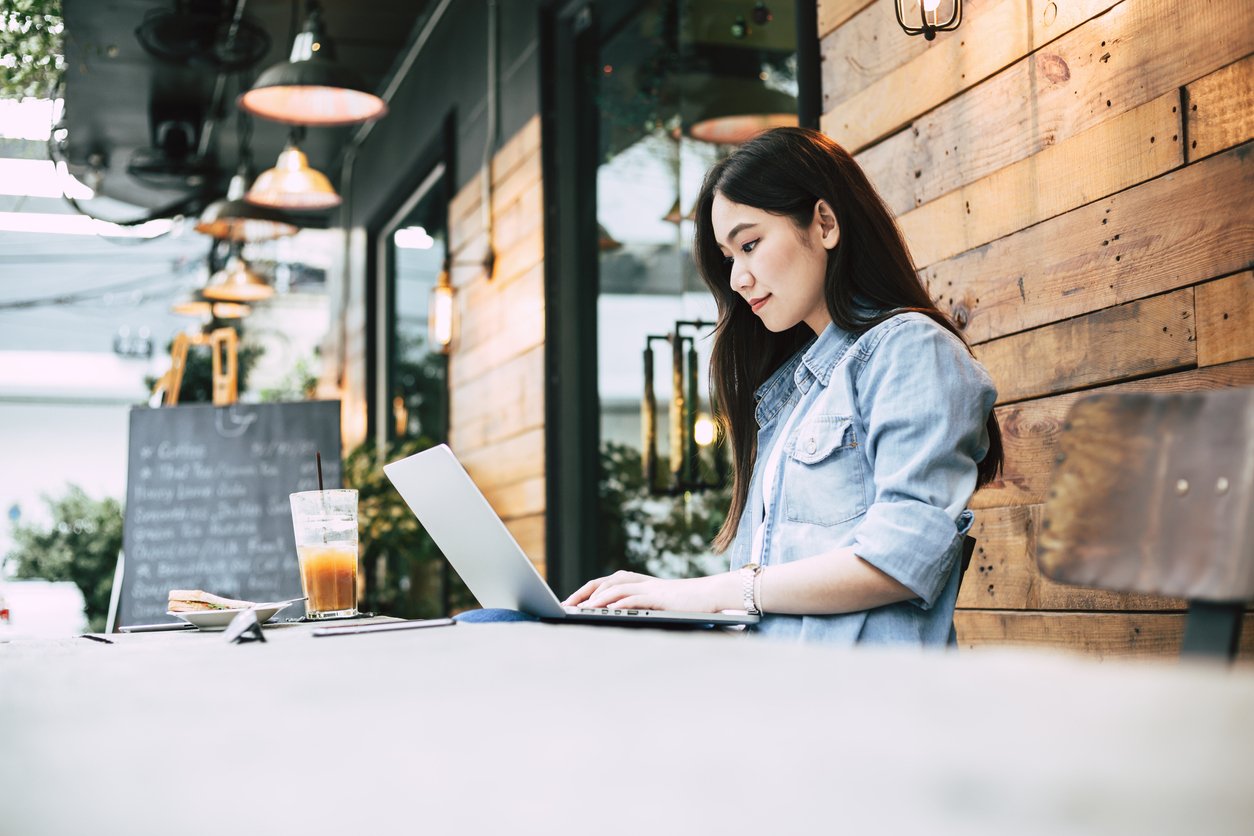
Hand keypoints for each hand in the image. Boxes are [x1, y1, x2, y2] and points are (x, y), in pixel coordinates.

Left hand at [562, 570, 737, 612]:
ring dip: (596, 598)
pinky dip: (616, 603)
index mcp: (637, 583)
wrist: (711, 596)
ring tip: (579, 608)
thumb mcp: (657, 605)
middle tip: (565, 605)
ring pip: (615, 588)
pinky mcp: (658, 596)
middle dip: (583, 593)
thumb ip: (637, 608)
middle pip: (603, 582)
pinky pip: (633, 597)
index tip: (569, 604)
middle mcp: (639, 581)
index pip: (604, 583)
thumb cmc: (685, 604)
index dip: (585, 592)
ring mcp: (648, 587)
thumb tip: (614, 618)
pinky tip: (604, 610)